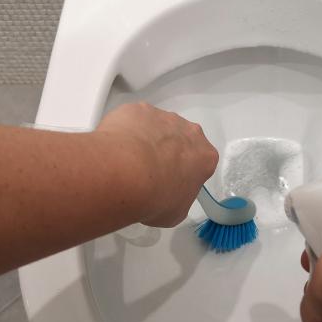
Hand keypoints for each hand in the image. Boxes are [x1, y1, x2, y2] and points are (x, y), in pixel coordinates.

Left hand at [94, 103, 217, 226]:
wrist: (125, 174)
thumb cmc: (156, 196)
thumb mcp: (176, 212)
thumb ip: (179, 199)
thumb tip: (167, 197)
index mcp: (205, 156)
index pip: (200, 162)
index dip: (184, 173)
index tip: (170, 183)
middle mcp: (188, 131)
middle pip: (181, 140)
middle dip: (168, 152)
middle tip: (150, 172)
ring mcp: (162, 117)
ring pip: (156, 128)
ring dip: (146, 141)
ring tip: (129, 163)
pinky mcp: (137, 110)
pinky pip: (133, 120)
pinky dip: (126, 132)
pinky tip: (117, 150)